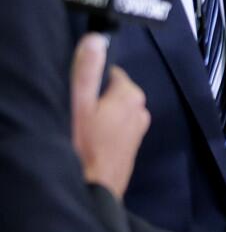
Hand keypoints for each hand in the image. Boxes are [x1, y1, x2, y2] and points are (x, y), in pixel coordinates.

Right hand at [71, 33, 150, 197]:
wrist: (94, 191)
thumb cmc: (84, 146)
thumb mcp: (80, 105)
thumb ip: (87, 71)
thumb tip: (97, 39)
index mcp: (132, 94)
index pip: (111, 73)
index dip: (92, 82)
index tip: (79, 96)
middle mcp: (142, 109)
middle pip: (113, 92)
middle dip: (97, 101)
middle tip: (78, 116)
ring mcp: (139, 129)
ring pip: (115, 111)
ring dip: (100, 117)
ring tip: (82, 132)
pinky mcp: (133, 146)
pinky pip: (117, 129)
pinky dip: (105, 132)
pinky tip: (90, 144)